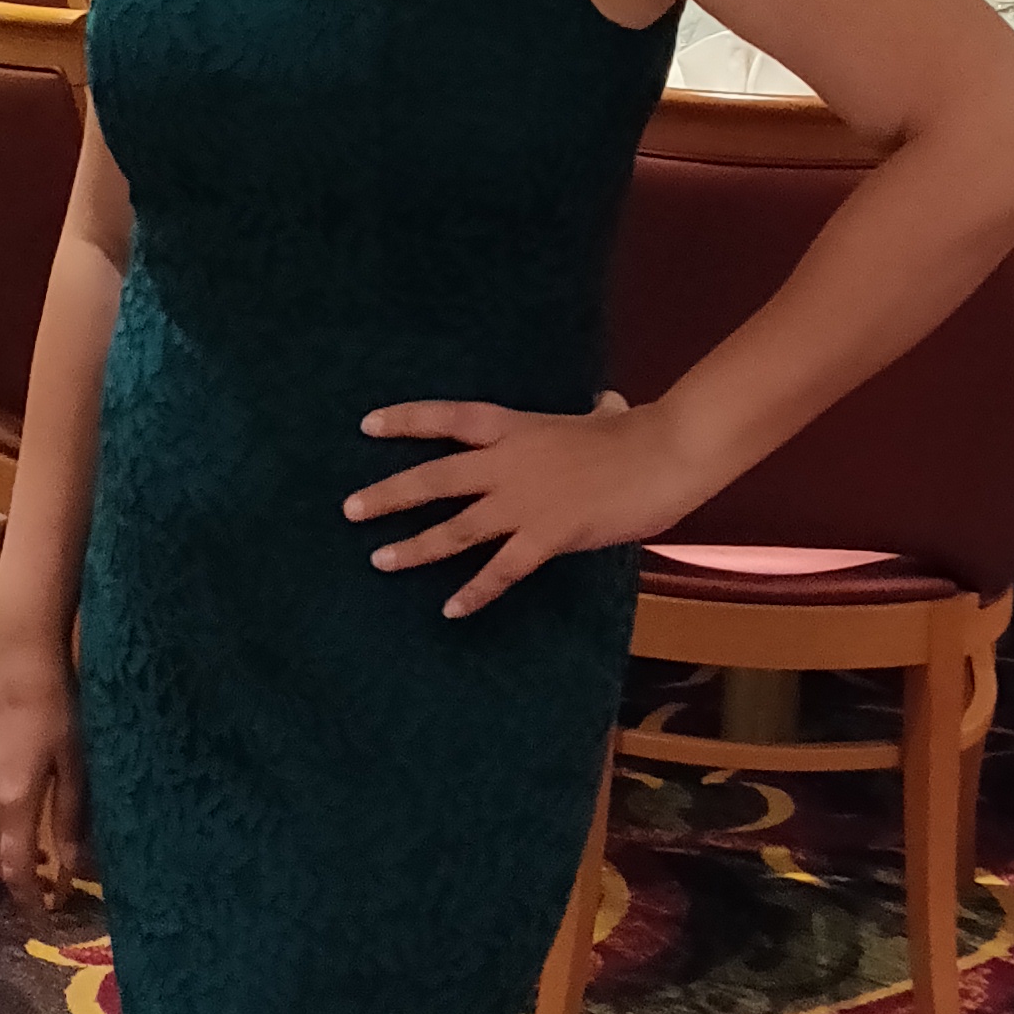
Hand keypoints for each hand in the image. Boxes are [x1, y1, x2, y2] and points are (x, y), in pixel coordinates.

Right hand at [0, 666, 83, 911]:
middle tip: (42, 887)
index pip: (14, 869)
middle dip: (12, 878)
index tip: (46, 915)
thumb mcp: (75, 764)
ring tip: (26, 859)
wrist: (20, 662)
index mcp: (12, 803)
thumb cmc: (58, 709)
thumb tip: (74, 867)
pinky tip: (5, 823)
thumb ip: (71, 818)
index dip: (28, 897)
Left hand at [344, 390, 694, 619]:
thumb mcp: (605, 416)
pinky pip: (501, 570)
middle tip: (350, 508)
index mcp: (515, 428)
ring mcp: (523, 502)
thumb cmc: (637, 434)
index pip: (448, 418)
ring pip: (455, 528)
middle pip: (434, 478)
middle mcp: (507, 463)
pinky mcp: (547, 536)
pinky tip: (451, 610)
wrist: (663, 454)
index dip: (406, 420)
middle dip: (389, 494)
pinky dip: (475, 592)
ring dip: (415, 546)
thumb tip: (605, 402)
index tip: (367, 425)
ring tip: (379, 560)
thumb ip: (594, 413)